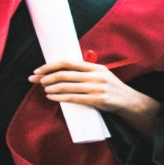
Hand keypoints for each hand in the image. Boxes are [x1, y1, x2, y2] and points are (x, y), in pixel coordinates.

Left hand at [29, 59, 159, 128]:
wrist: (128, 101)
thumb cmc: (110, 88)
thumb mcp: (101, 75)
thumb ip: (85, 73)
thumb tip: (63, 73)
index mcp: (95, 67)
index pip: (69, 62)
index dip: (51, 65)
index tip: (39, 70)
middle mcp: (96, 75)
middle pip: (65, 74)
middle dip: (47, 77)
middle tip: (35, 80)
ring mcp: (97, 87)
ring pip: (67, 86)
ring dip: (51, 87)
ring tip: (43, 89)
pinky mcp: (97, 100)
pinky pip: (74, 98)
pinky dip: (60, 98)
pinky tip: (51, 97)